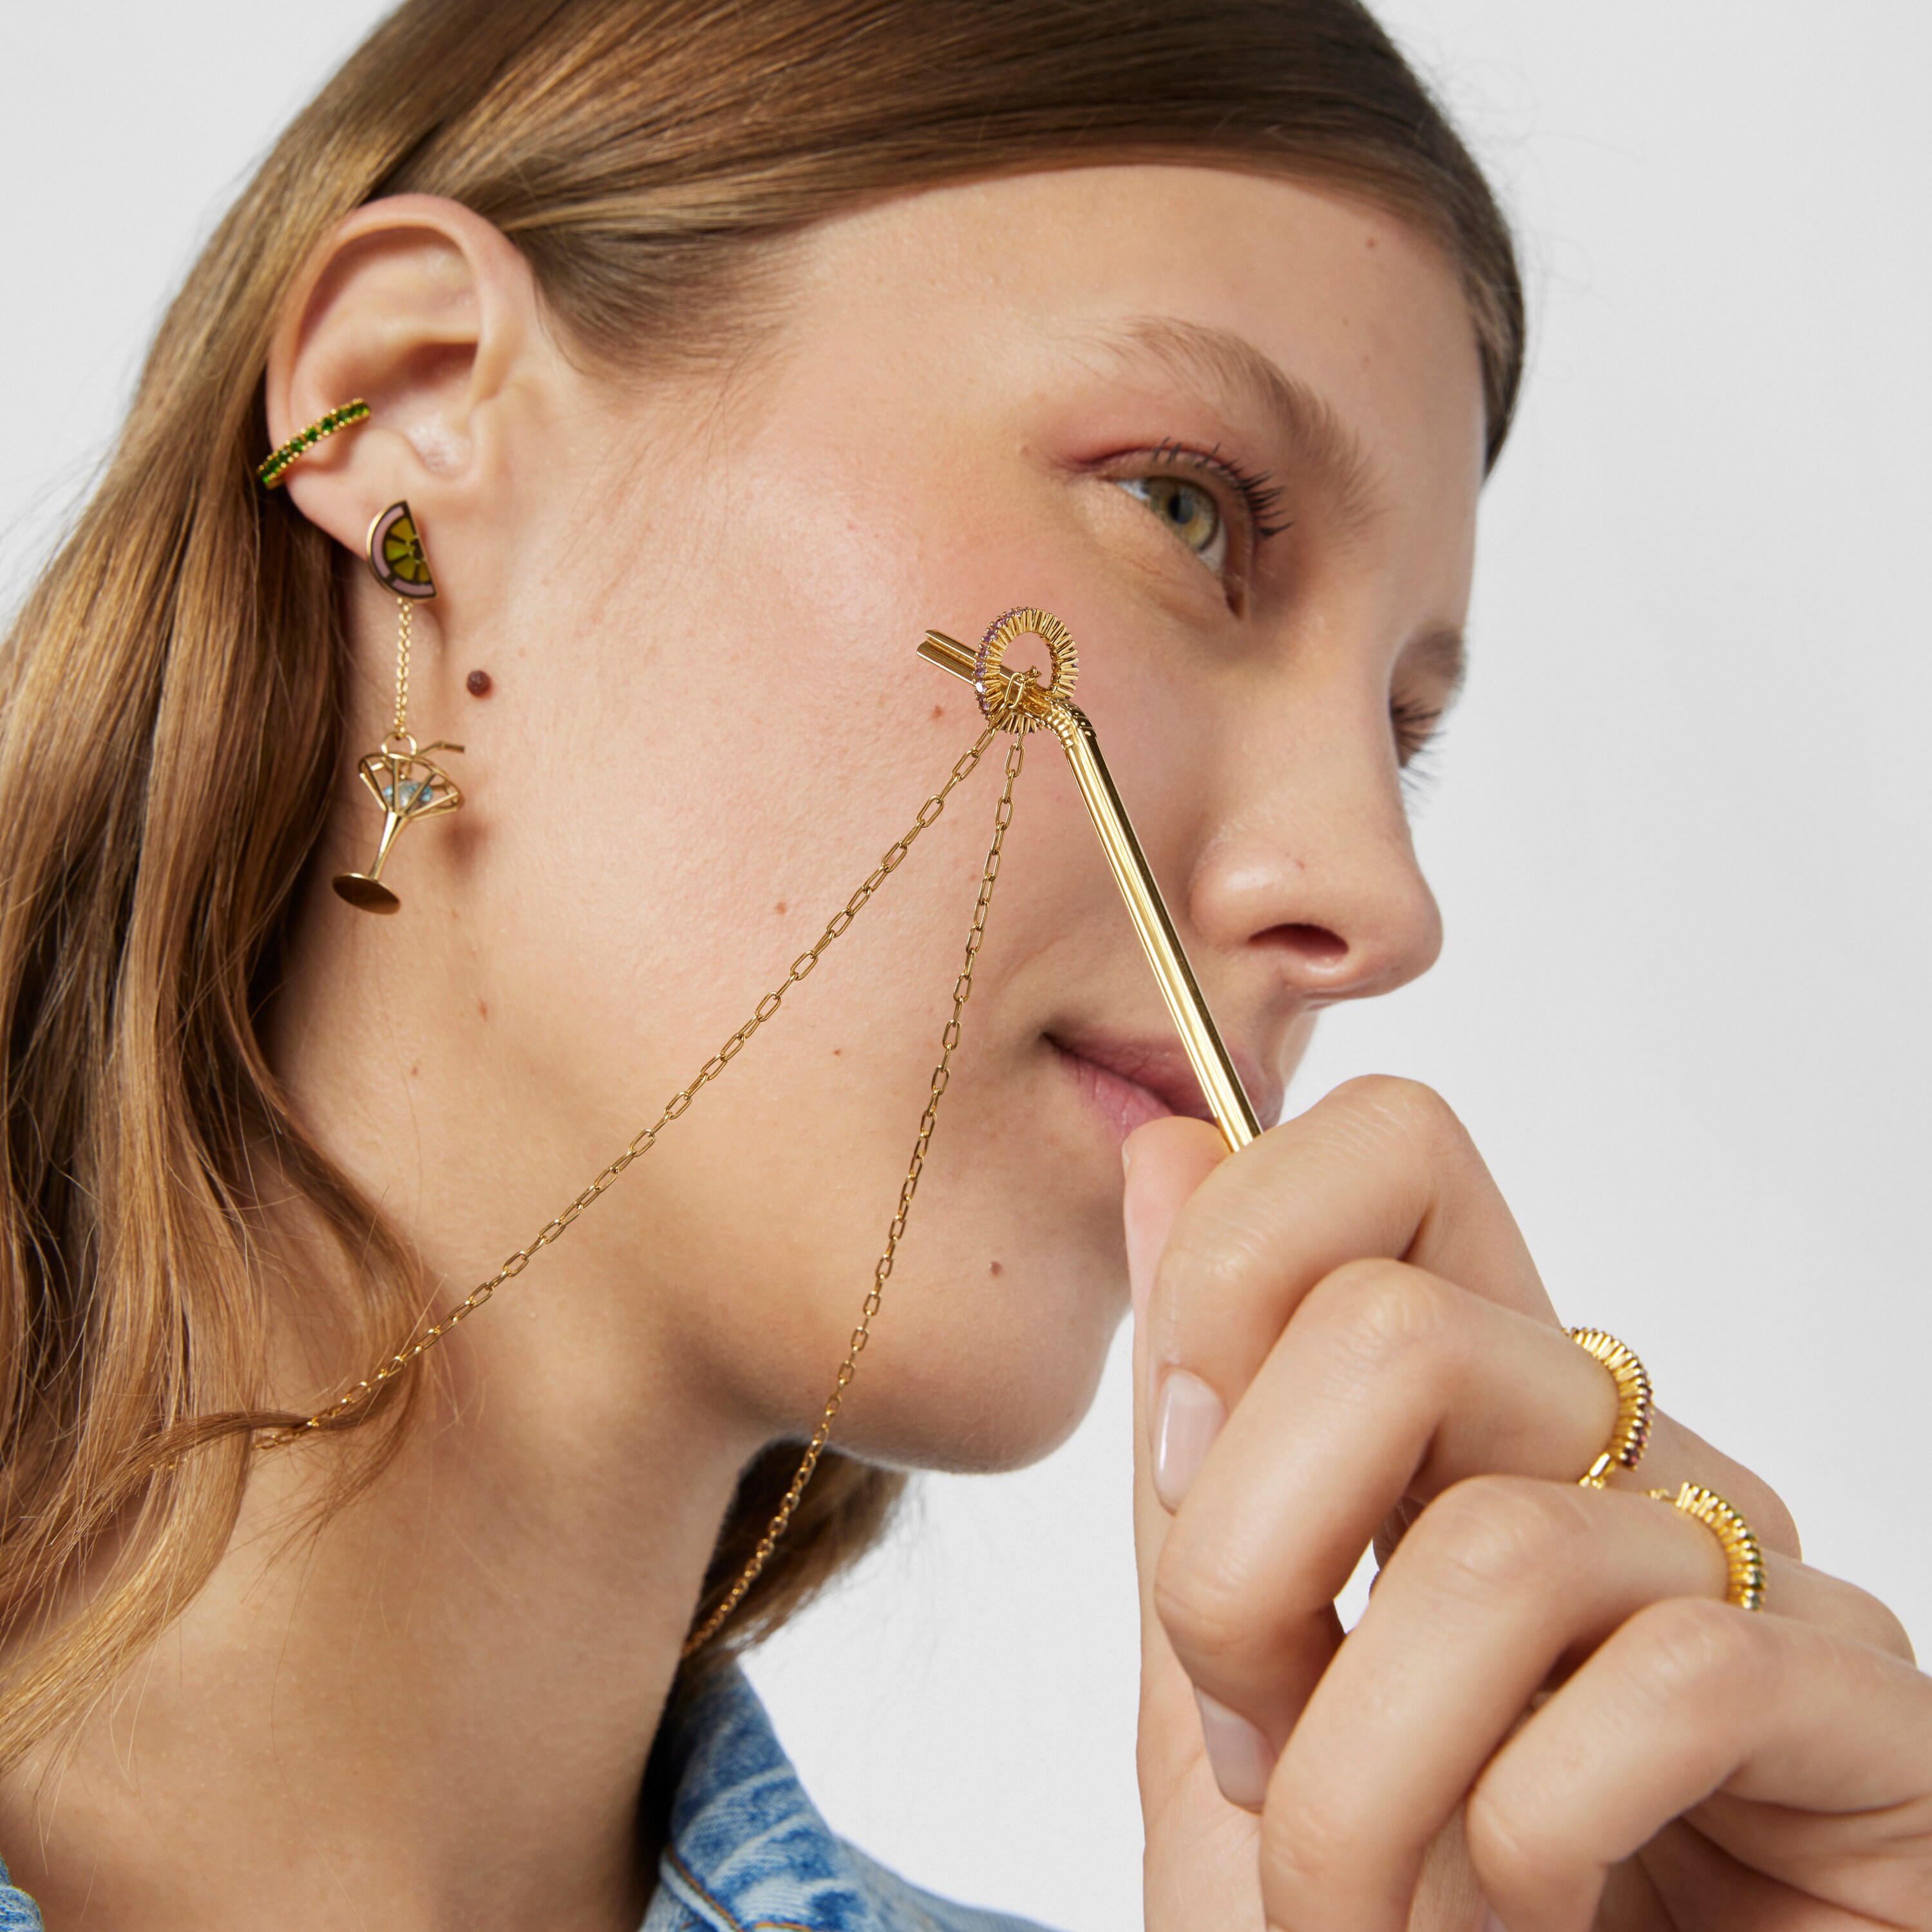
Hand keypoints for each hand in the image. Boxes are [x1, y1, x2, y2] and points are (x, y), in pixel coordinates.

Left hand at [1125, 1077, 1931, 1931]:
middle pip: (1395, 1328)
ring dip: (1359, 1779)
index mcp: (1467, 1418)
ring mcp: (1750, 1580)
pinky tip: (1519, 1909)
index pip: (1393, 1152)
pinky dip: (1525, 1842)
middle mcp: (1616, 1458)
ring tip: (1352, 1899)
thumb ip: (1201, 1426)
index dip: (1241, 1263)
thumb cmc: (1372, 1908)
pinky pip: (1673, 1686)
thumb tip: (1167, 1141)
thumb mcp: (1223, 1668)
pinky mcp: (1865, 1726)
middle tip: (1254, 1740)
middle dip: (1249, 1568)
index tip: (1178, 1468)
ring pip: (1497, 1548)